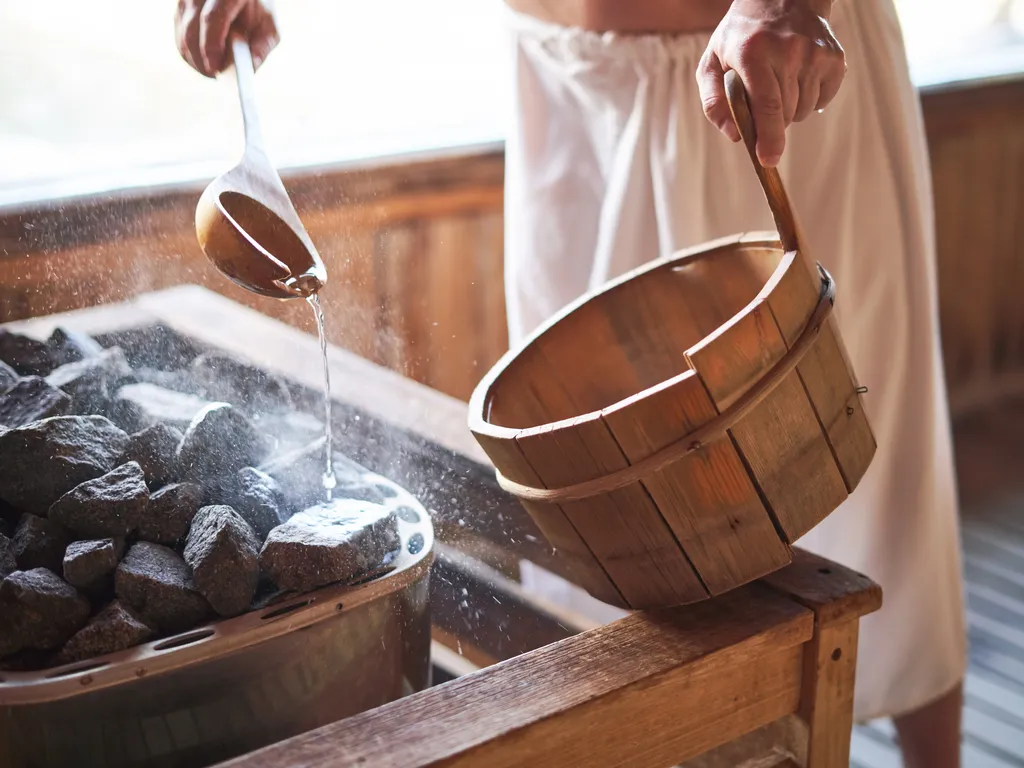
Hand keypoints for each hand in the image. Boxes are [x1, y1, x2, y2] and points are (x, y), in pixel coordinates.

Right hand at [175, 0, 278, 77]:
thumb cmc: (257, 11)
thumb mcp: (268, 27)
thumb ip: (261, 47)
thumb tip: (250, 68)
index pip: (211, 18)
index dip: (210, 47)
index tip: (215, 69)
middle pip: (191, 28)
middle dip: (200, 58)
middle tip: (214, 75)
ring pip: (182, 33)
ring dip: (194, 58)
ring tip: (213, 69)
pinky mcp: (180, 5)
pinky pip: (179, 34)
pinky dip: (190, 53)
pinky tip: (205, 61)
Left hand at [696, 0, 844, 166]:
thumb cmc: (740, 37)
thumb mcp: (713, 62)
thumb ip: (714, 101)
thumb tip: (734, 135)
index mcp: (754, 53)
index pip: (767, 105)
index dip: (768, 137)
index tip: (768, 160)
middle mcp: (789, 52)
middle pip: (785, 114)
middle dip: (771, 122)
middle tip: (762, 100)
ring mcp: (815, 54)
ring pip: (803, 111)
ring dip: (789, 110)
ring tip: (779, 83)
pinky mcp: (835, 58)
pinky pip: (822, 100)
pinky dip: (809, 99)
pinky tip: (798, 78)